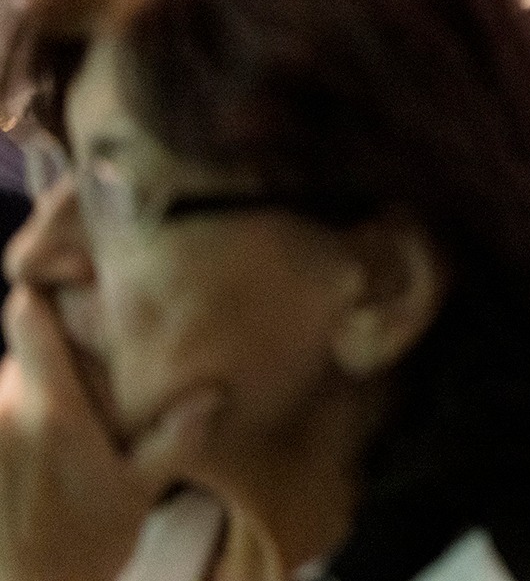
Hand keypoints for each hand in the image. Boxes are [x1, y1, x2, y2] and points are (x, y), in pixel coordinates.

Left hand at [0, 284, 218, 580]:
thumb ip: (174, 438)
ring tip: (67, 425)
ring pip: (6, 381)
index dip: (42, 292)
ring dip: (31, 391)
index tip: (71, 281)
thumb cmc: (87, 543)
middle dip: (53, 357)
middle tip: (92, 380)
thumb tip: (214, 394)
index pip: (26, 319)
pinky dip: (15, 418)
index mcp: (53, 412)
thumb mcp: (140, 492)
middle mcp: (5, 411)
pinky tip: (35, 453)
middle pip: (21, 351)